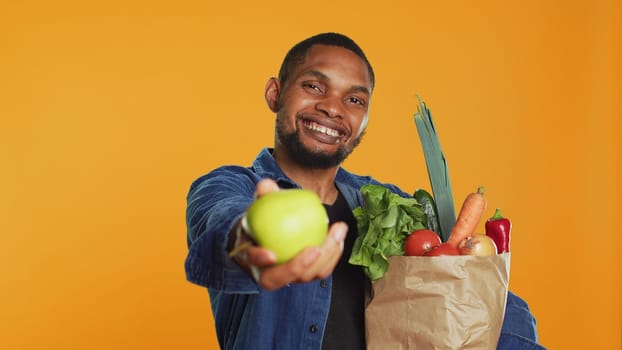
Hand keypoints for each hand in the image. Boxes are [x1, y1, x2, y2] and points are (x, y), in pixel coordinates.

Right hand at [230, 178, 345, 290]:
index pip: (252, 261)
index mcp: (249, 256)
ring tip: (337, 232)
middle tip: (315, 249)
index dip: (259, 259)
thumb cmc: (262, 219)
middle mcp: (267, 273)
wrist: (269, 235)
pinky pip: (321, 269)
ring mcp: (288, 277)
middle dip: (300, 267)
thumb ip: (263, 195)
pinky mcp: (306, 274)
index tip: (270, 254)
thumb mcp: (259, 205)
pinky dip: (333, 254)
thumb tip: (266, 185)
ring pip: (307, 276)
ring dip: (326, 256)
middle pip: (282, 278)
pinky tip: (339, 235)